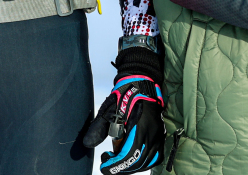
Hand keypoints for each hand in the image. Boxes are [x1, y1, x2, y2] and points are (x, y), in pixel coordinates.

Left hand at [83, 46, 164, 174]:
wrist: (143, 82)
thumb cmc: (126, 94)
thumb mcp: (110, 109)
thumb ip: (100, 127)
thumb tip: (87, 144)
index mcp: (140, 127)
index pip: (129, 155)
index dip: (115, 165)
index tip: (104, 167)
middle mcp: (152, 134)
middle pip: (138, 161)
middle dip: (121, 166)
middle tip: (108, 161)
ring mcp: (158, 135)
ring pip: (147, 161)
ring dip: (132, 165)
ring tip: (119, 159)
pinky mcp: (160, 135)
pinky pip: (155, 156)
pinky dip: (144, 162)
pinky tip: (133, 158)